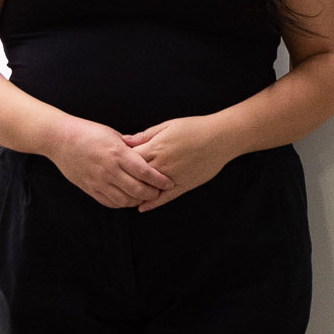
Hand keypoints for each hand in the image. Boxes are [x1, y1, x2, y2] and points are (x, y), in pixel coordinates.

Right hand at [46, 116, 173, 209]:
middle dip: (153, 193)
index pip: (145, 172)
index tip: (169, 182)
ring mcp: (99, 181)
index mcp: (117, 154)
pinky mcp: (90, 188)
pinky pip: (110, 202)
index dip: (160, 180)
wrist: (60, 139)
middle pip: (138, 190)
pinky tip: (128, 199)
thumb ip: (130, 147)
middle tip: (160, 192)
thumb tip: (147, 153)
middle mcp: (109, 170)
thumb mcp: (112, 134)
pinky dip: (122, 203)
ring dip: (138, 201)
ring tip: (145, 196)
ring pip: (125, 200)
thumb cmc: (88, 132)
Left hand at [123, 116, 237, 210]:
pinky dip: (152, 204)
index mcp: (155, 147)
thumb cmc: (194, 128)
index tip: (113, 162)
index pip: (129, 158)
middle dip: (124, 178)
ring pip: (148, 189)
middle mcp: (161, 164)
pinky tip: (142, 208)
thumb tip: (125, 140)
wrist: (220, 138)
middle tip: (115, 181)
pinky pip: (165, 198)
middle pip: (135, 175)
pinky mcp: (183, 186)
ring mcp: (172, 177)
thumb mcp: (167, 126)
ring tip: (125, 195)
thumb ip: (145, 135)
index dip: (119, 161)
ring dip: (136, 193)